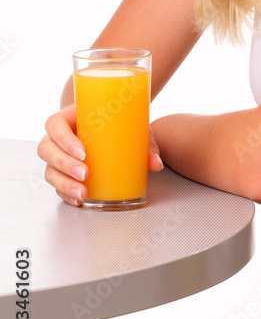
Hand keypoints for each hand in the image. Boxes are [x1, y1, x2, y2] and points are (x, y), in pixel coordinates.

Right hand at [37, 105, 163, 206]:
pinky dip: (66, 194)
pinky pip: (56, 186)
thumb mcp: (131, 126)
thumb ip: (145, 143)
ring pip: (49, 170)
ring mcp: (58, 157)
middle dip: (64, 164)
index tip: (83, 151)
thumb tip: (156, 163)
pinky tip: (78, 200)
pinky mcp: (63, 174)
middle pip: (46, 149)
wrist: (111, 128)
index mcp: (69, 118)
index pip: (54, 124)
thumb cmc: (117, 123)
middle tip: (85, 173)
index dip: (63, 138)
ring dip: (63, 183)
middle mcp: (58, 138)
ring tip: (83, 192)